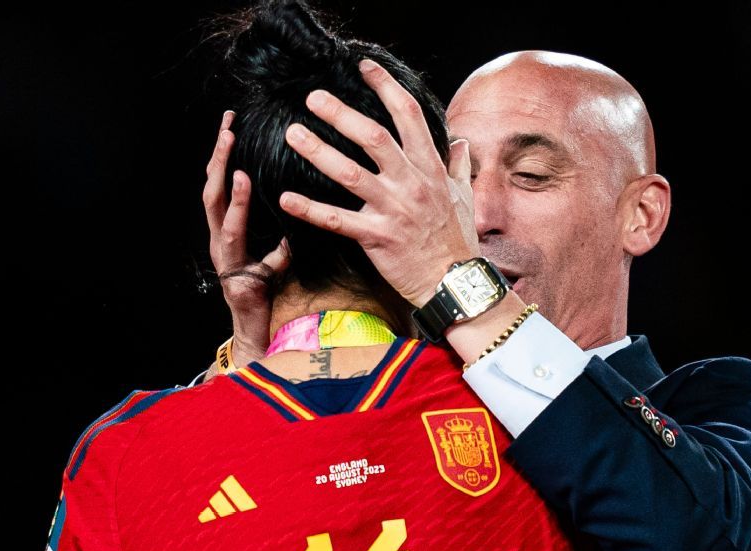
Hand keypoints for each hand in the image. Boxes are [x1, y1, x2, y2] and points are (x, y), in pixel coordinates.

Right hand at [203, 110, 289, 365]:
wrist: (254, 333)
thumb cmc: (262, 295)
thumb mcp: (276, 261)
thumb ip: (281, 241)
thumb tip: (298, 219)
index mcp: (227, 231)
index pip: (223, 185)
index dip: (226, 156)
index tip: (231, 124)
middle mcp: (218, 237)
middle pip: (212, 187)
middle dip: (219, 155)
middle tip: (227, 124)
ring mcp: (221, 252)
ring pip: (215, 206)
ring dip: (223, 174)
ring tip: (232, 148)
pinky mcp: (229, 266)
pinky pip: (232, 233)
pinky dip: (236, 208)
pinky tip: (243, 185)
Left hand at [277, 58, 477, 306]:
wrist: (455, 283)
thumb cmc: (457, 241)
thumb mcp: (464, 197)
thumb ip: (459, 166)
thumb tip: (460, 142)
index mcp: (430, 168)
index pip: (409, 116)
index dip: (386, 87)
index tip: (364, 67)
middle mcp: (412, 183)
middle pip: (373, 137)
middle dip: (341, 114)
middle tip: (312, 97)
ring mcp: (394, 210)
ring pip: (350, 173)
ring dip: (319, 152)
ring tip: (293, 134)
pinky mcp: (377, 238)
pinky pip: (338, 220)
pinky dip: (311, 209)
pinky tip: (286, 198)